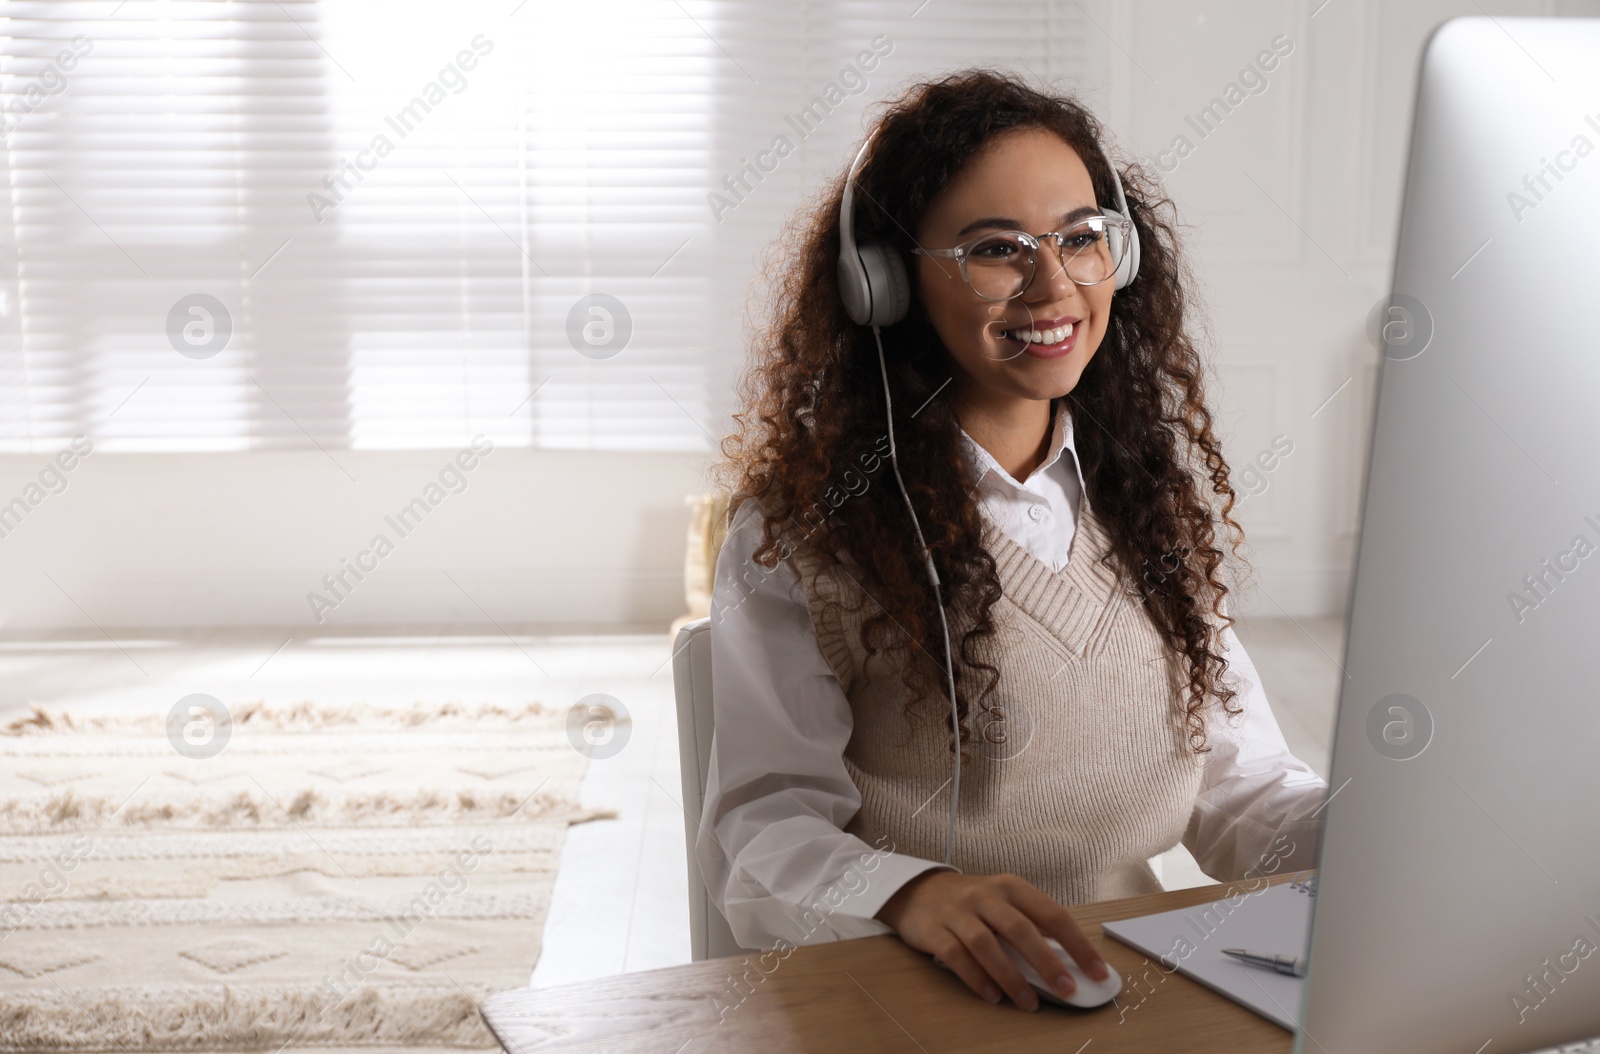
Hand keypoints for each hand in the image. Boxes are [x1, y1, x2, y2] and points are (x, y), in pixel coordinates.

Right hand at [874, 870, 1111, 1011]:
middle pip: (1020, 928)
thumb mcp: (1003, 902)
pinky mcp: (933, 930)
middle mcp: (985, 895)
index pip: (1052, 913)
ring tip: (1029, 1003)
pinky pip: (956, 956)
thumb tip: (1069, 961)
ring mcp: (957, 912)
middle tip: (1067, 990)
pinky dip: (976, 977)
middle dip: (1047, 962)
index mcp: (1011, 887)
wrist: (916, 890)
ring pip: (987, 944)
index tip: (1097, 971)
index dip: (1077, 943)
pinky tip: (992, 996)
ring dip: (1011, 976)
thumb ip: (1031, 925)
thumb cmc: (971, 903)